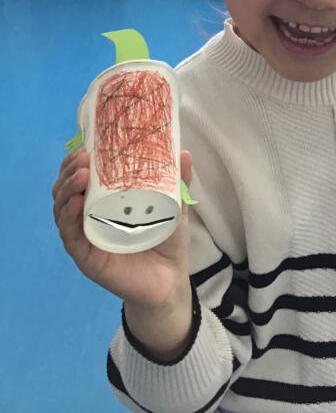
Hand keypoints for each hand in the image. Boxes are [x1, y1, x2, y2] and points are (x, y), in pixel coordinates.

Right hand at [52, 147, 192, 309]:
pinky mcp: (86, 256)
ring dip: (66, 189)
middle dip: (69, 170)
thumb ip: (178, 181)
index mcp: (104, 200)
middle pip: (66, 188)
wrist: (170, 279)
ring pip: (63, 208)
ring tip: (80, 175)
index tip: (86, 145)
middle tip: (82, 159)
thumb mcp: (173, 205)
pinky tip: (75, 204)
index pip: (82, 175)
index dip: (77, 159)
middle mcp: (89, 215)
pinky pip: (70, 235)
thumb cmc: (166, 238)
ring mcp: (85, 236)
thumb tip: (183, 153)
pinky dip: (68, 218)